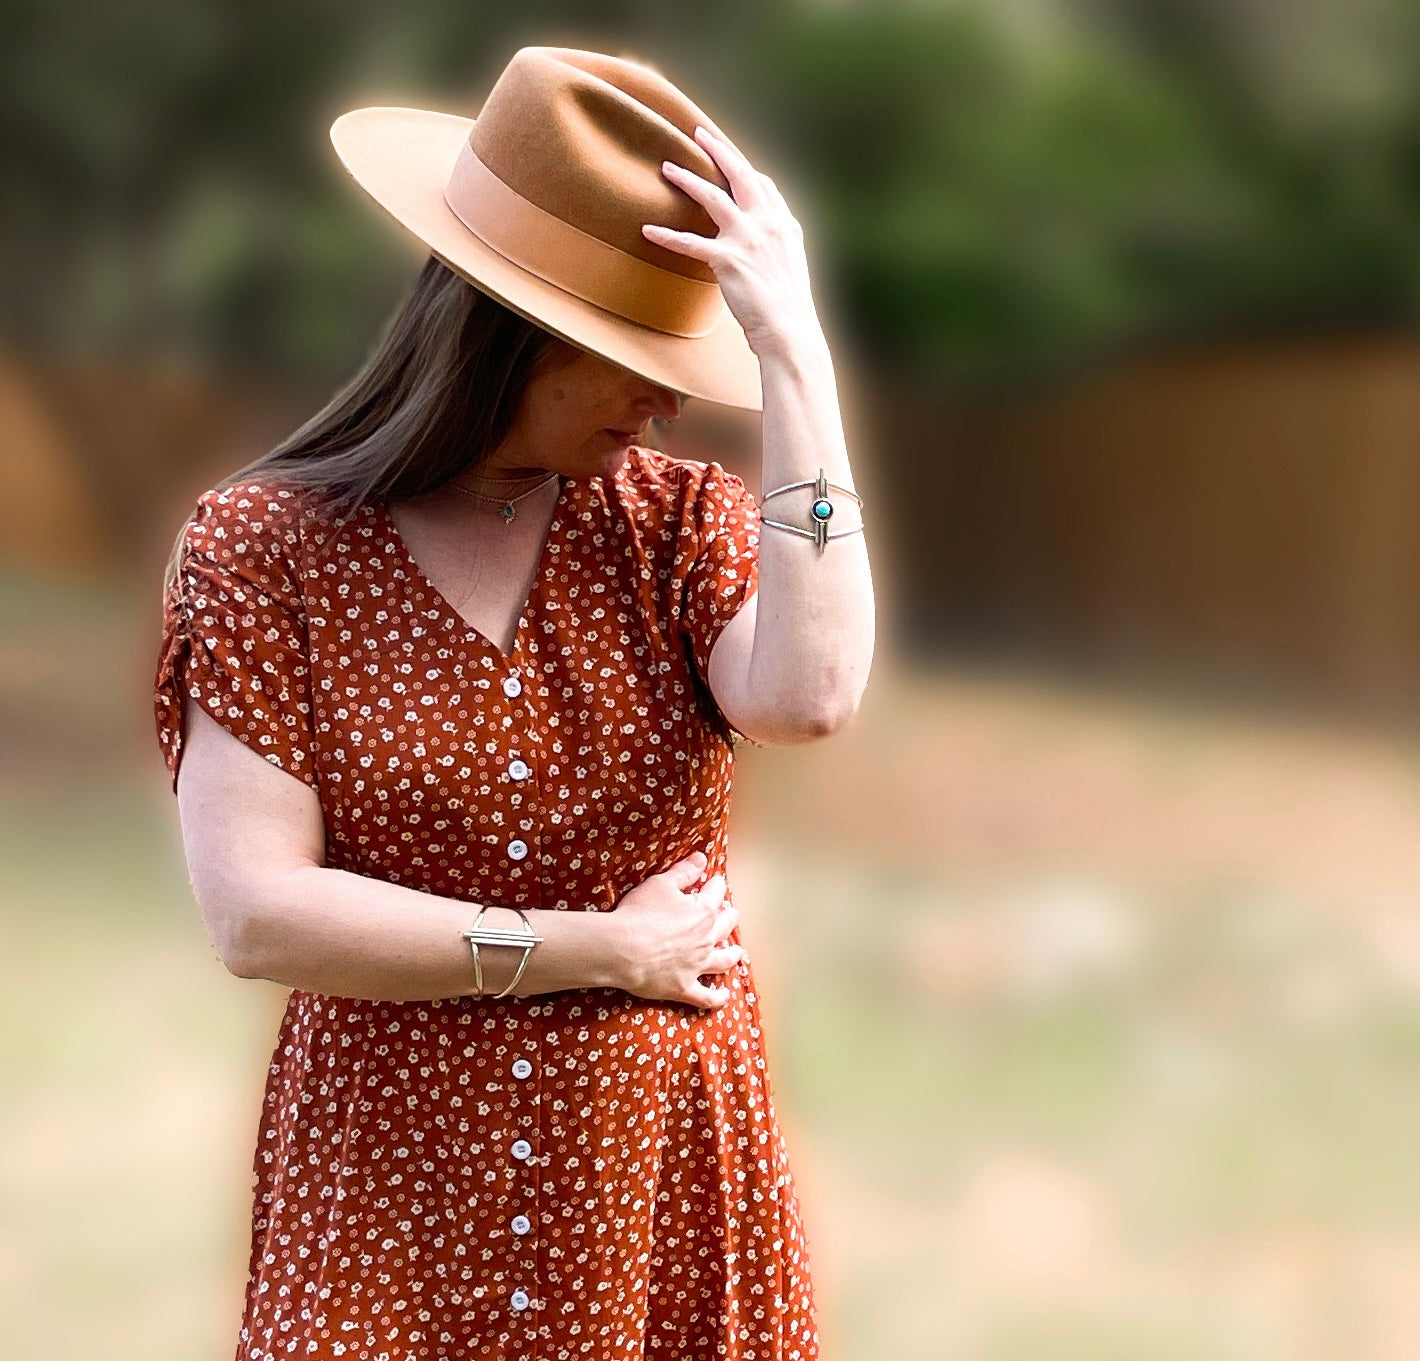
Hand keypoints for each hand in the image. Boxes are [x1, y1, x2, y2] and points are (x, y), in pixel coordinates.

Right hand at [608, 850, 746, 1008]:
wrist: (622, 949)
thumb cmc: (639, 913)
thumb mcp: (660, 884)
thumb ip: (684, 872)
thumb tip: (702, 858)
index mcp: (703, 910)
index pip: (716, 893)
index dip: (715, 886)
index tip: (714, 883)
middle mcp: (707, 938)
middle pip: (726, 926)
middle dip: (729, 917)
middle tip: (730, 914)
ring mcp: (698, 965)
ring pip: (723, 960)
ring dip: (732, 955)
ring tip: (737, 953)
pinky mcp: (685, 987)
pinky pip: (707, 997)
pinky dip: (718, 998)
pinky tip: (724, 997)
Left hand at [643, 122, 821, 358]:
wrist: (789, 330)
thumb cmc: (788, 309)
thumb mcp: (790, 269)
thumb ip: (775, 250)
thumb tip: (762, 252)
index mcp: (785, 225)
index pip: (763, 186)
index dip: (744, 169)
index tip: (729, 158)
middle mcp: (767, 224)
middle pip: (740, 174)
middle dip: (718, 150)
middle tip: (698, 133)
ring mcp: (747, 238)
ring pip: (713, 196)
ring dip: (688, 179)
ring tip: (667, 168)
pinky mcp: (727, 259)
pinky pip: (690, 243)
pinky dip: (667, 236)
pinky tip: (647, 230)